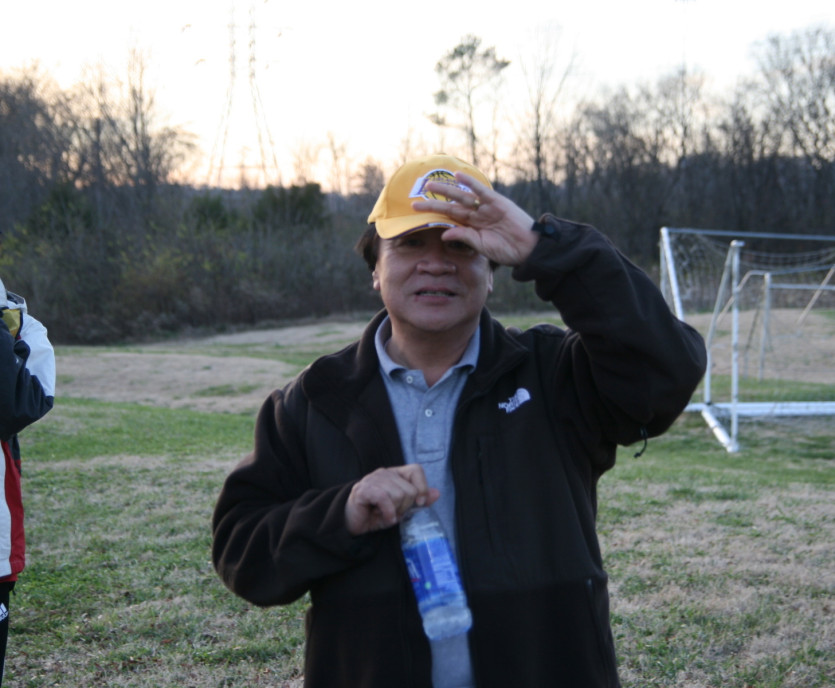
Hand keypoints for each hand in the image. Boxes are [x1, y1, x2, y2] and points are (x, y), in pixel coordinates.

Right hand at [345, 465, 439, 535]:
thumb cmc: (377, 514)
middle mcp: (385, 473)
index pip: (416, 470)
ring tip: (386, 515)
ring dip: (395, 512)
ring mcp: (373, 479)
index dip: (422, 487)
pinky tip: (384, 518)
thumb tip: (437, 493)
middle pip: (409, 489)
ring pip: (398, 495)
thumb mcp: (401, 508)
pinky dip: (388, 513)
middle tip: (394, 512)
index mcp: (395, 474)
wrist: (353, 523)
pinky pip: (384, 499)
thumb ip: (419, 500)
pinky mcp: (363, 490)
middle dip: (405, 507)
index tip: (419, 503)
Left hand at [412, 171, 539, 266]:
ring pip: (461, 196)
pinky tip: (457, 176)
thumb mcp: (481, 246)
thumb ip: (463, 237)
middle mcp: (476, 214)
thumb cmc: (506, 250)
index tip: (416, 212)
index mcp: (472, 226)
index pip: (449, 218)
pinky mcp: (497, 202)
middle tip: (415, 199)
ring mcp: (486, 207)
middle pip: (451, 206)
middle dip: (434, 202)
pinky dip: (470, 182)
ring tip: (429, 185)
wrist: (528, 249)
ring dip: (446, 190)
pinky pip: (480, 190)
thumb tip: (443, 234)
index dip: (434, 214)